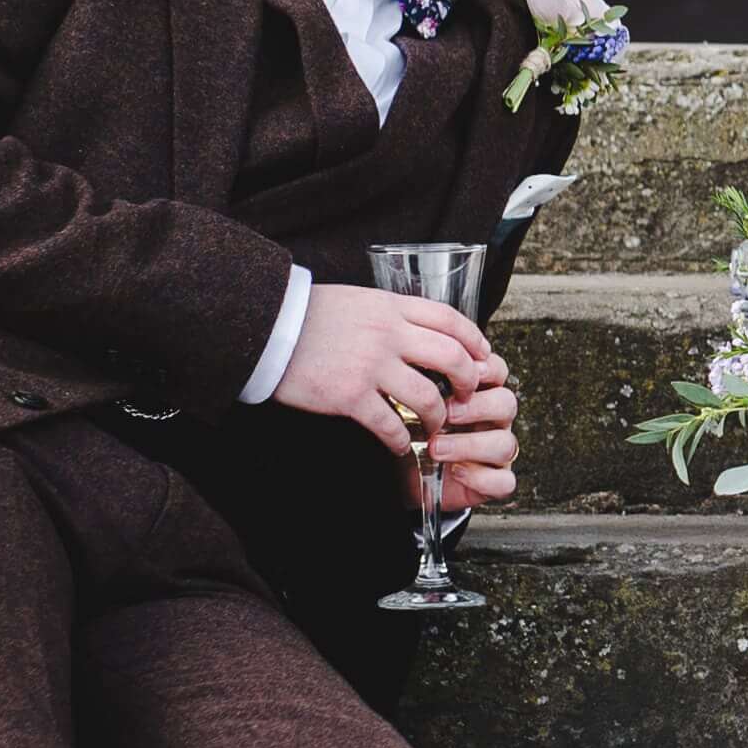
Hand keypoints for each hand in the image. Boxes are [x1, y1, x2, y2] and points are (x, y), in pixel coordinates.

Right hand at [275, 281, 510, 500]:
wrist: (265, 328)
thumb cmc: (306, 315)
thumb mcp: (356, 300)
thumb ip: (387, 315)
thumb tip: (413, 332)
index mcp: (390, 308)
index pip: (449, 320)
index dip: (473, 340)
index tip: (483, 356)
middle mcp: (388, 334)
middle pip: (452, 357)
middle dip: (469, 381)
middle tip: (468, 396)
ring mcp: (371, 366)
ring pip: (428, 396)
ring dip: (438, 417)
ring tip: (434, 426)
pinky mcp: (350, 396)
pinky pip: (389, 425)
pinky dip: (400, 441)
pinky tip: (399, 446)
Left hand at [418, 362, 522, 512]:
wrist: (405, 478)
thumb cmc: (411, 437)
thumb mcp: (410, 407)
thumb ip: (421, 387)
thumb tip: (414, 370)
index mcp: (478, 396)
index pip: (498, 372)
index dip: (487, 369)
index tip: (462, 372)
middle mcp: (492, 422)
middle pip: (507, 403)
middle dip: (477, 406)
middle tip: (446, 413)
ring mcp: (496, 453)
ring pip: (506, 444)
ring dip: (470, 445)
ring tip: (436, 448)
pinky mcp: (494, 482)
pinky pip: (504, 482)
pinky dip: (480, 477)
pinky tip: (455, 472)